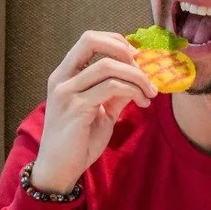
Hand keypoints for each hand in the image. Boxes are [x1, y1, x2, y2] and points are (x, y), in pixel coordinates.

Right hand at [31, 31, 156, 193]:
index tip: (137, 58)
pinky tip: (142, 103)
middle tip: (144, 68)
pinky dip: (133, 90)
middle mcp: (61, 78)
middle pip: (91, 40)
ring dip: (137, 76)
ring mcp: (66, 92)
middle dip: (123, 49)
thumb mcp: (101, 111)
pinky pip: (111, 87)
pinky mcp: (76, 108)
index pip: (88, 40)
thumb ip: (115, 92)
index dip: (116, 42)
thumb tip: (138, 77)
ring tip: (150, 92)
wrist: (60, 169)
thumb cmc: (78, 141)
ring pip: (107, 66)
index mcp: (64, 75)